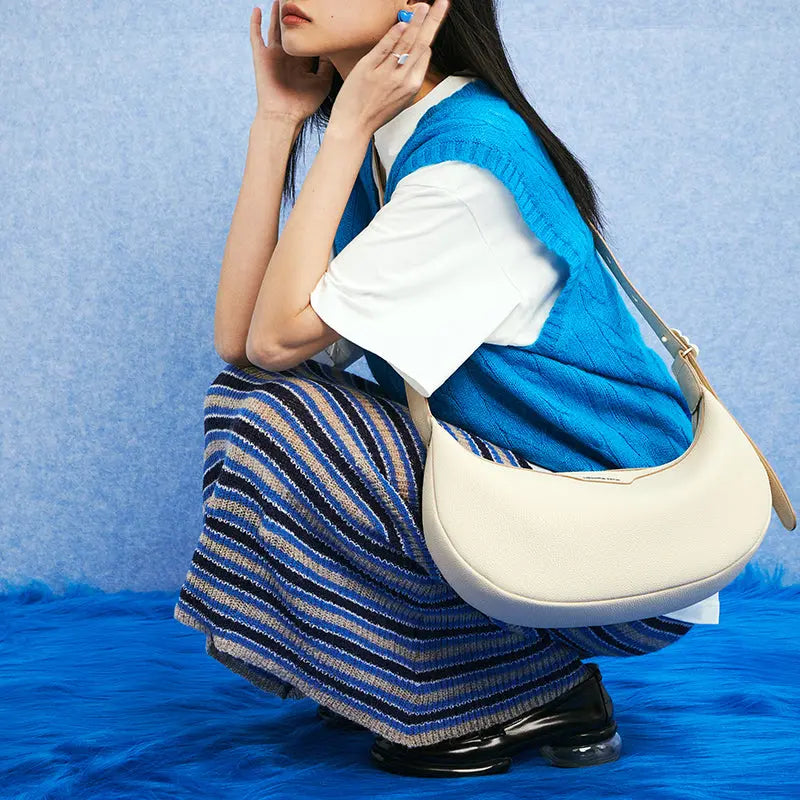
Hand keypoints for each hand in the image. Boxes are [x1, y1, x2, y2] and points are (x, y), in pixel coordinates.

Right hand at [249, 2, 335, 123]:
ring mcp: (273, 55)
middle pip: (290, 29)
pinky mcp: (261, 57)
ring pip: (274, 28)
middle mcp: (288, 56)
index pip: (306, 38)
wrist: (284, 115)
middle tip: (297, 1)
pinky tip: (256, 9)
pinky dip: (255, 23)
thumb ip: (327, 65)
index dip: (311, 26)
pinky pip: (256, 37)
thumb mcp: (322, 83)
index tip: (318, 13)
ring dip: (275, 14)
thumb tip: (331, 48)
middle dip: (292, 15)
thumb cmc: (304, 104)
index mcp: (302, 61)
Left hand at [329, 0, 450, 136]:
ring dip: (417, 21)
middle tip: (442, 2)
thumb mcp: (400, 98)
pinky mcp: (368, 69)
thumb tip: (420, 52)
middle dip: (433, 20)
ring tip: (425, 5)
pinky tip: (403, 21)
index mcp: (412, 85)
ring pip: (406, 43)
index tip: (434, 16)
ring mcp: (386, 74)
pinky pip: (384, 47)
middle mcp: (402, 79)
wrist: (353, 126)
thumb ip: (409, 76)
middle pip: (421, 43)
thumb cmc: (376, 112)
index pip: (425, 54)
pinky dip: (394, 34)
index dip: (429, 33)